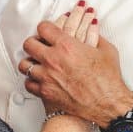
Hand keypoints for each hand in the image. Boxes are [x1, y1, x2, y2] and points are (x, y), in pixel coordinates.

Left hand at [21, 9, 131, 128]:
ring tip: (36, 62)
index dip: (45, 27)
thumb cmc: (108, 80)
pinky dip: (32, 80)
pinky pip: (28, 83)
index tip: (47, 30)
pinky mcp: (46, 92)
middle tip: (39, 44)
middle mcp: (53, 60)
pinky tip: (38, 79)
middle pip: (29, 44)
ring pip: (24, 64)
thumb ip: (96, 36)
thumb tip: (92, 28)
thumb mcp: (106, 50)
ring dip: (30, 61)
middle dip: (34, 42)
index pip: (43, 28)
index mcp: (67, 46)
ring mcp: (47, 77)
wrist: (107, 104)